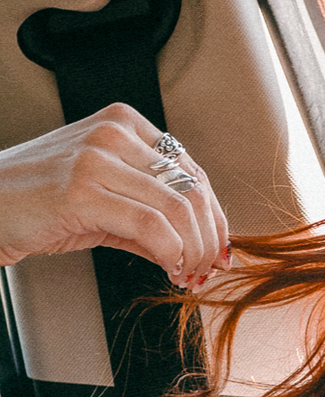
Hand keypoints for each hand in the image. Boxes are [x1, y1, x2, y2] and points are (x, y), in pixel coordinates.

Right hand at [0, 103, 227, 288]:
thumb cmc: (35, 201)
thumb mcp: (102, 196)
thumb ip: (150, 214)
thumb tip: (198, 246)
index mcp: (123, 123)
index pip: (193, 170)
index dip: (215, 215)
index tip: (218, 247)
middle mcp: (114, 133)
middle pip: (194, 189)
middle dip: (210, 238)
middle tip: (208, 268)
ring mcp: (97, 158)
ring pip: (179, 209)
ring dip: (194, 251)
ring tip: (189, 273)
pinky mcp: (83, 190)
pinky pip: (153, 227)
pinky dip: (171, 254)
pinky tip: (169, 269)